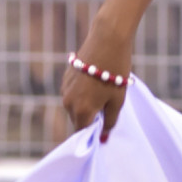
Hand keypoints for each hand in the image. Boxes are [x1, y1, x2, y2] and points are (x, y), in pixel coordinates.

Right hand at [60, 18, 135, 142]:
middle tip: (108, 107)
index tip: (104, 127)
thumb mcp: (117, 102)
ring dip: (86, 105)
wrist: (107, 41)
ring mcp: (64, 89)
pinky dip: (82, 93)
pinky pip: (73, 93)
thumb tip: (103, 139)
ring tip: (103, 91)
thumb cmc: (116, 73)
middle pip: (77, 119)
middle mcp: (68, 102)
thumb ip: (109, 122)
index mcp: (81, 111)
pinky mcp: (65, 77)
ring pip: (74, 106)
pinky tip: (95, 81)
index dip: (93, 133)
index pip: (82, 132)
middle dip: (90, 118)